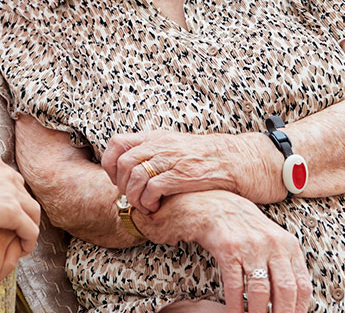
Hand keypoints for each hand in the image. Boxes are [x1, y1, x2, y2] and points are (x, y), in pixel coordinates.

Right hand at [0, 154, 40, 251]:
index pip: (10, 181)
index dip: (11, 198)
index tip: (6, 213)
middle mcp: (5, 173)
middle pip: (24, 194)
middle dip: (23, 212)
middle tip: (18, 229)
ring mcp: (11, 191)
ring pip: (32, 212)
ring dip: (30, 227)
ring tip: (22, 242)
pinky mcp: (12, 211)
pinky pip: (30, 230)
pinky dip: (29, 241)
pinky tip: (22, 251)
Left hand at [101, 129, 257, 212]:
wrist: (236, 160)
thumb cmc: (204, 158)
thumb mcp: (175, 146)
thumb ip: (154, 152)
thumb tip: (130, 167)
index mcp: (155, 137)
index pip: (116, 143)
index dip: (109, 163)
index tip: (115, 179)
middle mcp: (160, 145)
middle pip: (122, 162)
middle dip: (120, 184)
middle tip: (129, 196)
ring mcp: (171, 159)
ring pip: (134, 176)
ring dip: (133, 196)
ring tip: (142, 204)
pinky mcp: (182, 175)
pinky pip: (153, 188)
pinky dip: (148, 200)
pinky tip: (155, 207)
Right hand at [136, 191, 310, 312]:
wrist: (213, 205)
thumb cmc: (245, 227)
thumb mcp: (272, 239)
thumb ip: (285, 264)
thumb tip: (294, 300)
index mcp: (288, 244)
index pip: (302, 285)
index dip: (299, 309)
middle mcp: (272, 244)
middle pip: (285, 291)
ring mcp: (250, 246)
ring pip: (260, 292)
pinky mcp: (228, 249)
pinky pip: (235, 285)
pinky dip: (236, 306)